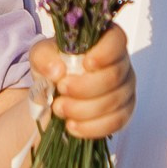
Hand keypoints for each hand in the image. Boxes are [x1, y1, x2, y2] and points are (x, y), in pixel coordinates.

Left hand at [28, 24, 135, 139]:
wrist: (55, 93)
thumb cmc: (54, 66)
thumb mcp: (41, 56)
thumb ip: (44, 57)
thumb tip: (58, 70)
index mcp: (105, 41)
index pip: (116, 40)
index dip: (104, 53)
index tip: (85, 64)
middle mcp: (121, 63)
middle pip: (114, 76)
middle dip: (84, 87)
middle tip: (61, 89)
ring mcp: (125, 89)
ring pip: (114, 102)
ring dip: (83, 109)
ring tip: (59, 108)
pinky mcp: (123, 113)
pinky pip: (115, 122)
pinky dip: (91, 127)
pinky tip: (72, 125)